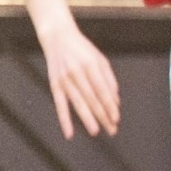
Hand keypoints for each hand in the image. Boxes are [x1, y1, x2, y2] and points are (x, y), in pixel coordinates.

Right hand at [37, 15, 121, 137]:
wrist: (57, 37)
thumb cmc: (81, 48)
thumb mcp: (99, 58)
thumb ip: (109, 79)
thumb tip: (116, 101)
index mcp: (91, 64)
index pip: (102, 90)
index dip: (110, 106)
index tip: (116, 118)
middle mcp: (77, 72)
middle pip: (92, 99)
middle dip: (103, 116)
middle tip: (111, 129)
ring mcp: (64, 79)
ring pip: (78, 103)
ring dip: (87, 119)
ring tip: (95, 131)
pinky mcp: (54, 84)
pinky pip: (59, 105)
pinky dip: (64, 120)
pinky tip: (69, 133)